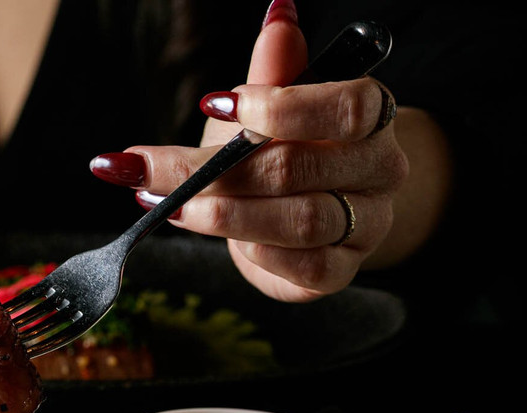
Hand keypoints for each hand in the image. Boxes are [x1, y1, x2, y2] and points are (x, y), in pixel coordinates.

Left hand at [92, 1, 408, 302]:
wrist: (308, 216)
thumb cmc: (288, 150)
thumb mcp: (271, 107)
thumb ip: (273, 71)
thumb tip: (279, 12)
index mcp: (370, 117)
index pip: (343, 107)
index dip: (278, 107)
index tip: (211, 104)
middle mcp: (379, 170)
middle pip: (295, 169)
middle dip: (212, 171)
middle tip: (146, 168)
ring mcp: (366, 225)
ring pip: (298, 221)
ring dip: (223, 215)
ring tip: (170, 206)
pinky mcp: (340, 272)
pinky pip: (302, 266)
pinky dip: (255, 252)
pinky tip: (220, 240)